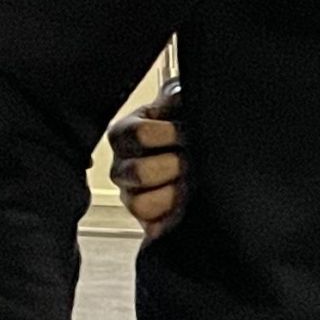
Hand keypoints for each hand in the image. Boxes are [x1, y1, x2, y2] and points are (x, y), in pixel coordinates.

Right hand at [109, 78, 184, 238]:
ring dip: (175, 193)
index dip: (172, 134)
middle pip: (140, 172)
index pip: (140, 134)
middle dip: (176, 166)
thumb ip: (177, 98)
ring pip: (142, 202)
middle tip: (196, 162)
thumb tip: (182, 93)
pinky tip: (189, 204)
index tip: (190, 132)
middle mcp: (121, 166)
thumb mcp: (179, 104)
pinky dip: (173, 217)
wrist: (198, 152)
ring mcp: (129, 194)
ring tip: (194, 183)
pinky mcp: (144, 219)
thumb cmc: (185, 127)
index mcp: (125, 133)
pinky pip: (152, 225)